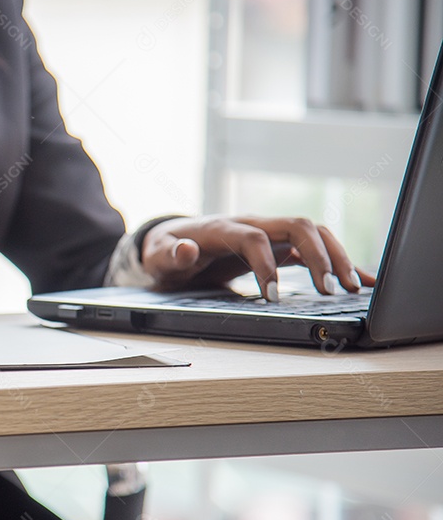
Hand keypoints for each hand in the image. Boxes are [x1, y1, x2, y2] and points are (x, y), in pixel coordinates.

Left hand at [140, 215, 376, 300]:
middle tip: (331, 289)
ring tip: (351, 287)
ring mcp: (267, 233)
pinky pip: (312, 249)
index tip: (272, 295)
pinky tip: (360, 279)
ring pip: (311, 233)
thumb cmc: (165, 251)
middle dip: (318, 254)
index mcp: (223, 227)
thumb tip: (185, 249)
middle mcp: (251, 224)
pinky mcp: (276, 246)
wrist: (170, 242)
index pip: (253, 238)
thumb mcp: (158, 256)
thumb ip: (170, 254)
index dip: (265, 264)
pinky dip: (336, 261)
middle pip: (296, 227)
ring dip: (335, 256)